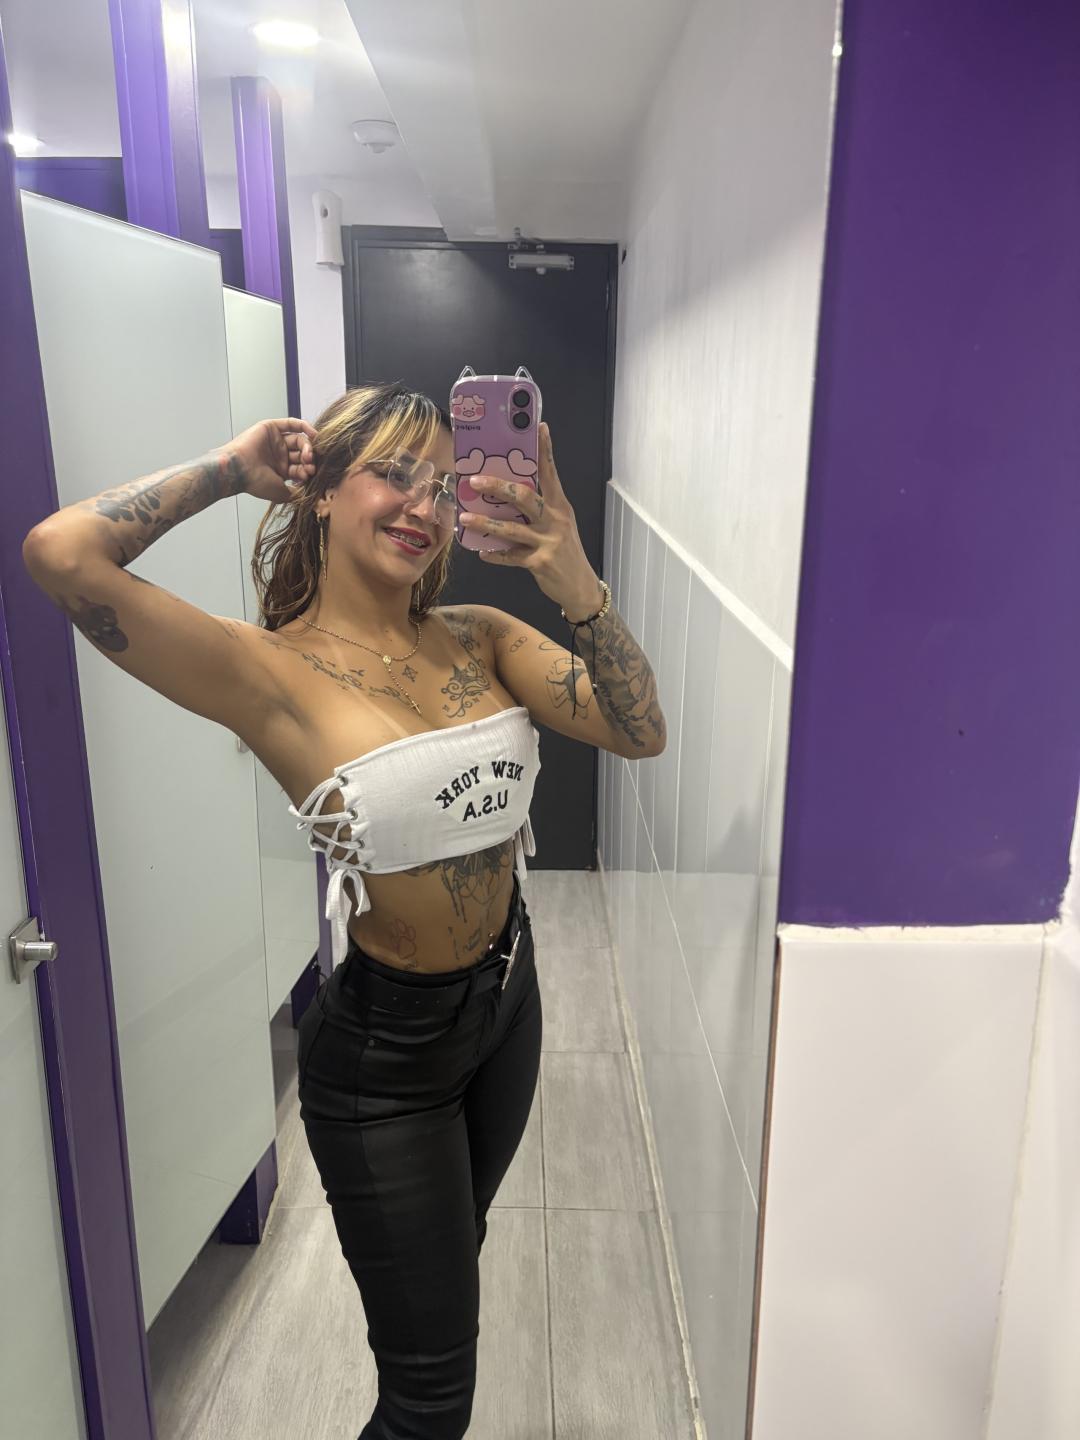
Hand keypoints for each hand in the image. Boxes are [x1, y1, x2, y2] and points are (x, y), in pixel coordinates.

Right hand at [225, 417, 317, 503]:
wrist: (239, 469)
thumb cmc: (256, 482)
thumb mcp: (281, 493)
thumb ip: (296, 493)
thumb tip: (310, 495)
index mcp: (281, 470)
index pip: (301, 467)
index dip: (308, 470)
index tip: (310, 475)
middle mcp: (279, 454)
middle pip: (302, 453)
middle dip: (309, 459)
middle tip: (310, 465)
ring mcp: (275, 441)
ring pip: (299, 440)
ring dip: (307, 447)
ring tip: (308, 455)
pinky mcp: (272, 427)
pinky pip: (291, 423)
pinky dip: (304, 426)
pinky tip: (313, 434)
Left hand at [458, 423, 602, 614]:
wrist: (580, 587)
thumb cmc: (565, 552)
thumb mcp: (560, 525)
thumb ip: (541, 510)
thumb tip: (509, 494)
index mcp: (560, 506)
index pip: (551, 473)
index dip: (545, 450)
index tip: (540, 427)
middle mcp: (555, 520)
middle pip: (525, 497)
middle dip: (498, 487)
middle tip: (476, 480)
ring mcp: (548, 542)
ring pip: (512, 529)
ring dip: (485, 523)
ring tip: (465, 518)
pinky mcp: (539, 563)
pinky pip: (511, 557)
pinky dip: (495, 555)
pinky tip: (482, 554)